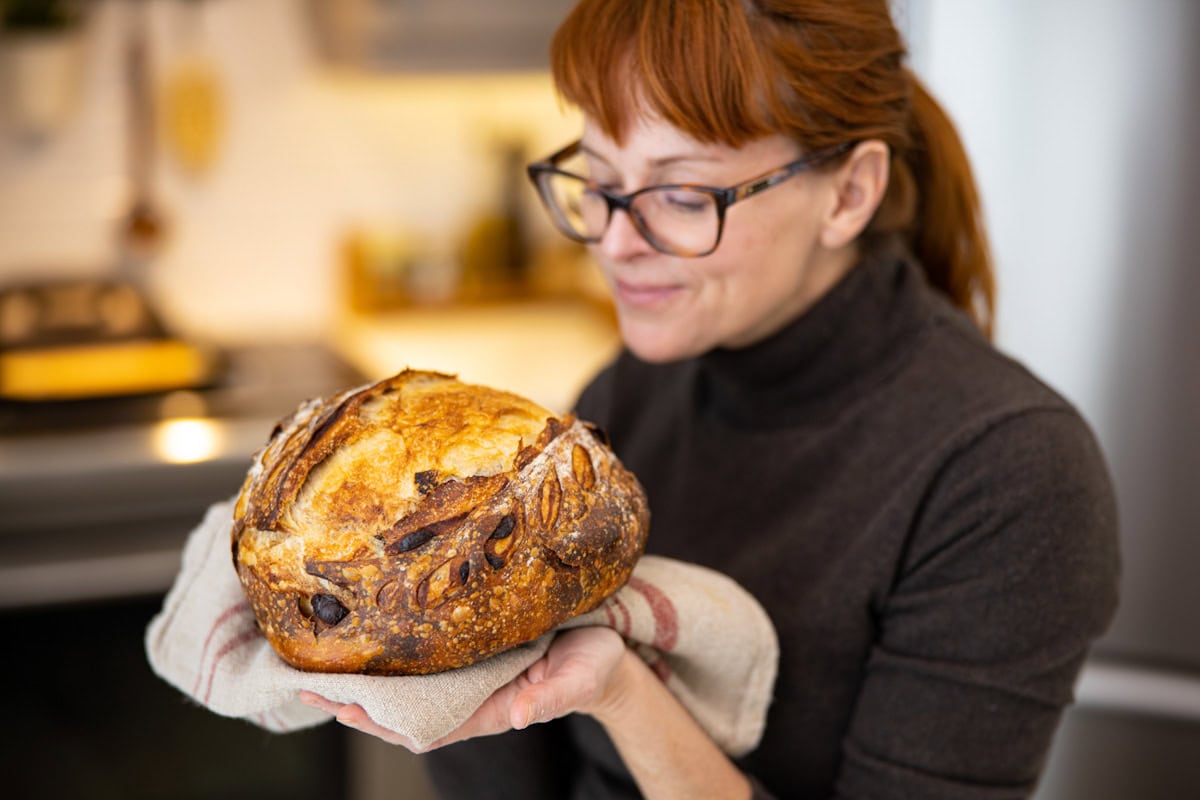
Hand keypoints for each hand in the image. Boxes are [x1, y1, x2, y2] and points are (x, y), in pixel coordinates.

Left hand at [299, 626, 628, 751]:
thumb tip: (517, 717)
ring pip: (405, 684)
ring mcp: (468, 672)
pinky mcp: (472, 648)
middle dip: (354, 701)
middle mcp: (469, 692)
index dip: (382, 720)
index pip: (424, 724)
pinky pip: (423, 658)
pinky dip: (390, 655)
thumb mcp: (579, 679)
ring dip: (363, 680)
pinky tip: (365, 642)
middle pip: (401, 708)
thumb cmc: (592, 666)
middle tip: (306, 685)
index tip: (345, 709)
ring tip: (316, 668)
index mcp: (490, 707)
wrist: (604, 649)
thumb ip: (550, 698)